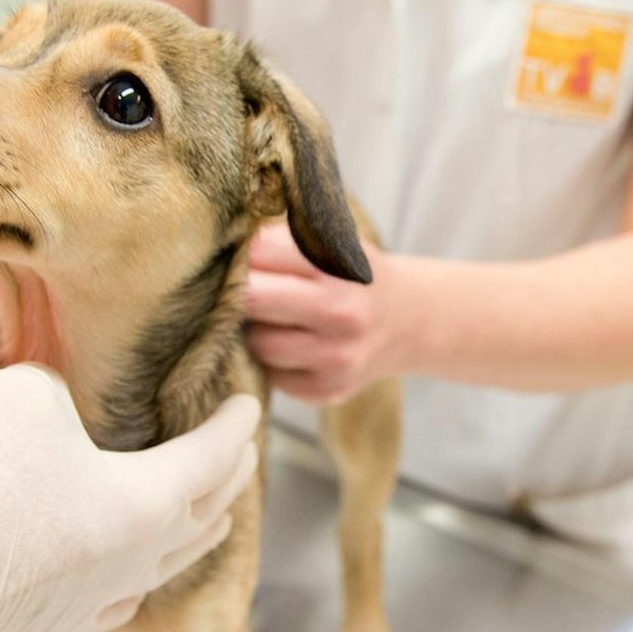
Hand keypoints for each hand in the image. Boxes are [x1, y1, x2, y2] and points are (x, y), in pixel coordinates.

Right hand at [0, 364, 260, 631]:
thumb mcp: (21, 394)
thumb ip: (60, 390)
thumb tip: (60, 411)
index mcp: (149, 503)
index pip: (213, 457)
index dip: (235, 425)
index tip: (251, 404)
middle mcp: (137, 559)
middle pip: (205, 515)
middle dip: (227, 477)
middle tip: (240, 452)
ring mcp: (96, 602)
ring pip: (167, 563)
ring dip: (193, 530)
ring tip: (207, 515)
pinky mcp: (52, 626)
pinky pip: (118, 598)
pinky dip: (137, 572)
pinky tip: (129, 573)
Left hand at [243, 221, 407, 403]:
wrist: (409, 322)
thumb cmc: (355, 276)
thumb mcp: (335, 242)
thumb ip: (283, 239)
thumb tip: (223, 247)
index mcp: (340, 267)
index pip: (260, 252)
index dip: (242, 253)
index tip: (240, 256)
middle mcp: (342, 313)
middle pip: (252, 299)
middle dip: (238, 291)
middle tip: (238, 287)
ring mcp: (336, 358)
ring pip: (258, 343)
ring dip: (254, 329)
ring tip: (271, 317)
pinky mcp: (327, 391)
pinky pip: (271, 374)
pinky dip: (271, 359)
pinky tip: (290, 343)